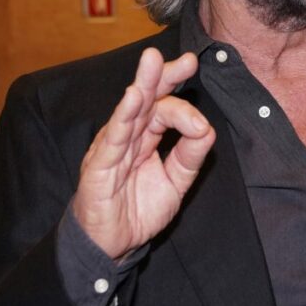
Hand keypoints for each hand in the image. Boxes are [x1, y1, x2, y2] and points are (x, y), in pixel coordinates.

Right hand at [73, 48, 214, 259]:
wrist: (111, 246)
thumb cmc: (138, 210)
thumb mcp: (176, 182)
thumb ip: (190, 156)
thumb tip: (206, 129)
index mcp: (146, 136)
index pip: (164, 107)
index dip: (183, 101)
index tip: (200, 119)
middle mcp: (129, 136)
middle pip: (147, 99)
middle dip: (164, 76)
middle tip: (187, 59)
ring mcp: (112, 148)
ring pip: (130, 111)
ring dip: (143, 85)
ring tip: (154, 61)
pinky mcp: (99, 166)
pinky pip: (113, 138)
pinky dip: (123, 116)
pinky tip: (132, 97)